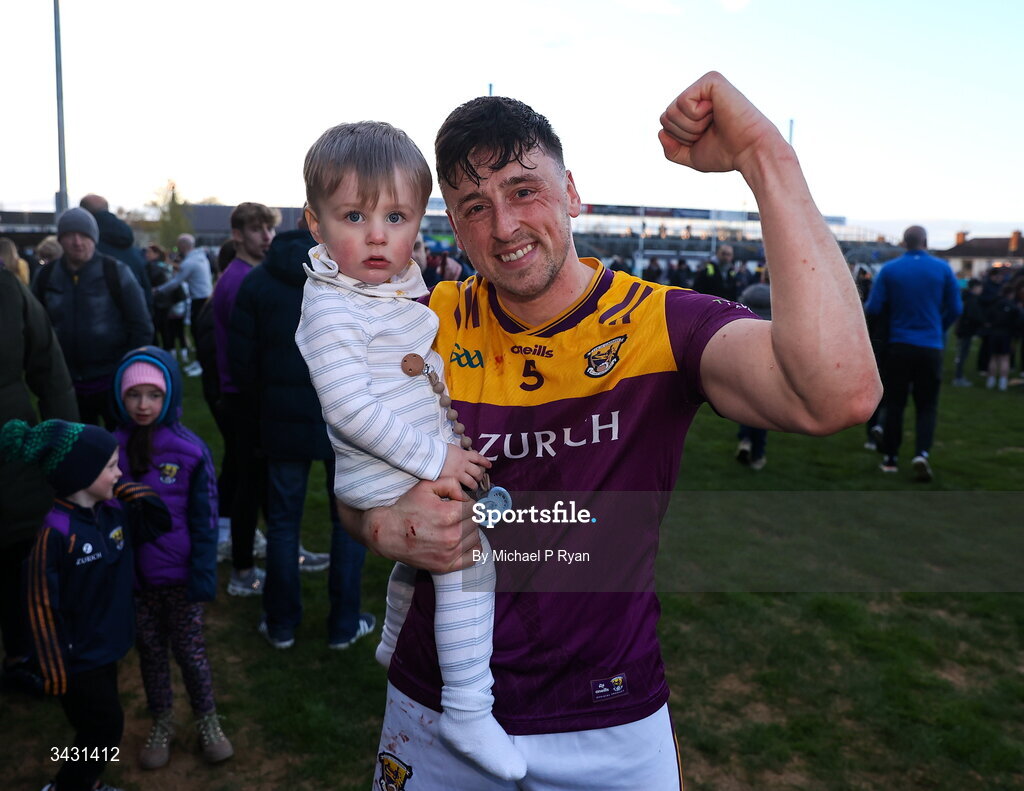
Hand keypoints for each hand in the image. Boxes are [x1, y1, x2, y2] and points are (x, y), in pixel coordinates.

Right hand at [361, 477, 480, 572]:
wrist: (387, 533)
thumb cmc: (406, 508)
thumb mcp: (426, 487)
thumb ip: (450, 484)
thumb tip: (466, 496)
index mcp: (449, 515)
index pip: (474, 507)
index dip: (465, 503)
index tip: (456, 504)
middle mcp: (452, 535)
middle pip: (475, 522)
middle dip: (467, 516)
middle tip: (454, 515)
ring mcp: (449, 553)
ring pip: (475, 537)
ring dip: (469, 530)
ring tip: (455, 527)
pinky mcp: (446, 566)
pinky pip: (473, 557)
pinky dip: (472, 548)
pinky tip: (463, 541)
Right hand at [440, 445, 490, 490]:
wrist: (430, 455)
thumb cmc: (438, 451)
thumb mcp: (451, 448)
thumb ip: (458, 453)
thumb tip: (462, 455)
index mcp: (463, 454)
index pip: (478, 458)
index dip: (485, 462)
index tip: (489, 465)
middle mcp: (463, 464)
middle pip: (477, 471)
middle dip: (480, 475)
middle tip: (480, 478)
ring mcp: (459, 473)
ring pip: (472, 481)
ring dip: (474, 485)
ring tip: (474, 488)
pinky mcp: (453, 480)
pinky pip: (462, 487)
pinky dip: (465, 491)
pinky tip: (466, 494)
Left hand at [658, 71, 784, 175]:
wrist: (750, 151)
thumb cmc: (726, 153)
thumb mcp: (691, 156)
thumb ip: (672, 150)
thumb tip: (660, 133)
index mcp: (694, 109)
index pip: (665, 124)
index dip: (680, 139)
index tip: (704, 138)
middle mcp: (699, 94)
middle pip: (665, 117)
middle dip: (684, 133)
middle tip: (710, 131)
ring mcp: (705, 85)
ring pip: (671, 111)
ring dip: (691, 127)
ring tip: (714, 122)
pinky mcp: (711, 81)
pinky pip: (683, 102)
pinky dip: (696, 116)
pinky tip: (716, 113)